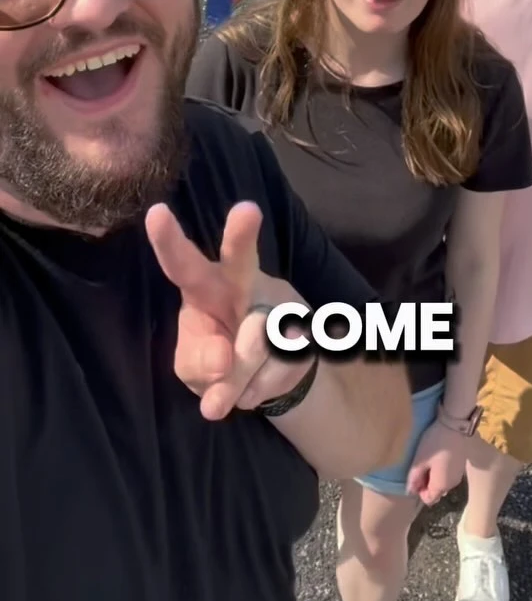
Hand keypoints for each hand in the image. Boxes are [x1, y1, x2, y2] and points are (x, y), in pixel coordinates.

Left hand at [145, 201, 313, 419]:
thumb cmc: (219, 353)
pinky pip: (276, 371)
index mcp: (204, 286)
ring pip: (256, 341)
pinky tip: (260, 380)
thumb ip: (199, 363)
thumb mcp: (194, 366)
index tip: (156, 213)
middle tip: (246, 210)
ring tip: (235, 389)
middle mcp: (244, 283)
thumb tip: (223, 363)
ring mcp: (281, 304)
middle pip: (242, 258)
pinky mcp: (306, 330)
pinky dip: (259, 389)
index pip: (182, 263)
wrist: (275, 369)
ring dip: (239, 377)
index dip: (169, 241)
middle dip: (241, 235)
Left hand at [405, 419, 469, 505]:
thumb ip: (414, 477)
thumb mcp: (420, 459)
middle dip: (426, 483)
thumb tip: (410, 491)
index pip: (429, 499)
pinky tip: (438, 456)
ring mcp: (458, 475)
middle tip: (420, 466)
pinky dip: (441, 470)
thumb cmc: (435, 444)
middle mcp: (452, 485)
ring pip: (442, 483)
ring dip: (434, 476)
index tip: (415, 476)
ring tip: (428, 460)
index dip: (419, 491)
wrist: (455, 425)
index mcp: (441, 486)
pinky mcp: (461, 465)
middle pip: (436, 491)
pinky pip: (448, 474)